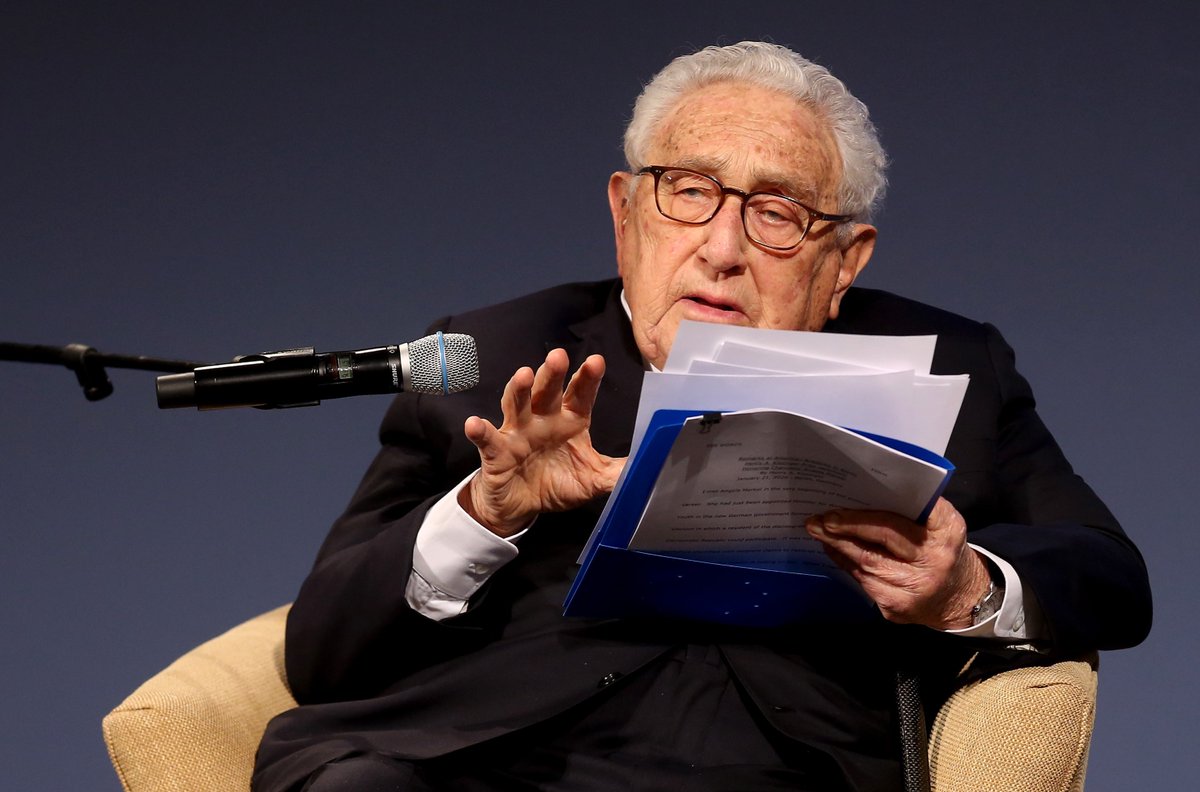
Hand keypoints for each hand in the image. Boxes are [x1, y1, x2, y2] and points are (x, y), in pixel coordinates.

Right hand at [460, 348, 625, 536]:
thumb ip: (618, 473)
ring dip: (518, 390)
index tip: (596, 362)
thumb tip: (651, 465)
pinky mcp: (496, 452)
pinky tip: (475, 424)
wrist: (519, 506)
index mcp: (569, 421)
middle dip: (552, 374)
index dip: (587, 379)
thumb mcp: (592, 481)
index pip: (580, 395)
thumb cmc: (556, 483)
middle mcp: (543, 420)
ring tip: (522, 375)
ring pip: (517, 405)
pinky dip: (480, 431)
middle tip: (558, 357)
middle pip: (547, 391)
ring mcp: (517, 433)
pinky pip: (487, 440)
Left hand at [805, 498, 990, 629]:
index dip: (875, 511)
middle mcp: (934, 560)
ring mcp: (916, 588)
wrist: (961, 597)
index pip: (910, 514)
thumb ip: (915, 509)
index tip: (845, 502)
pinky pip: (864, 582)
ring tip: (818, 530)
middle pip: (883, 538)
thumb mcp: (941, 525)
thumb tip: (862, 495)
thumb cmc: (941, 549)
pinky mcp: (898, 607)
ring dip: (839, 545)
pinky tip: (833, 550)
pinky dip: (846, 563)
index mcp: (948, 530)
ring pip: (868, 563)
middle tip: (820, 518)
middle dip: (847, 526)